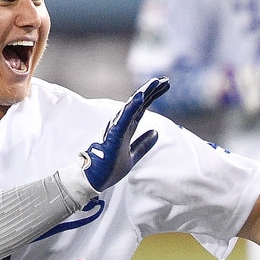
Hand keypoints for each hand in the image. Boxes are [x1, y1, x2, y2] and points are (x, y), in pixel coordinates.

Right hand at [82, 76, 166, 191]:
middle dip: (151, 90)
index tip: (165, 85)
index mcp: (126, 129)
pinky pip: (124, 118)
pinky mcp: (113, 135)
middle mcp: (121, 125)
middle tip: (165, 79)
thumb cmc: (109, 168)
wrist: (94, 180)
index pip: (141, 108)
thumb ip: (143, 144)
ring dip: (143, 94)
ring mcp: (116, 129)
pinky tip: (141, 96)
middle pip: (138, 104)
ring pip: (131, 107)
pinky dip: (132, 106)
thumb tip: (156, 133)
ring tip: (155, 82)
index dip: (152, 96)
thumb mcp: (132, 156)